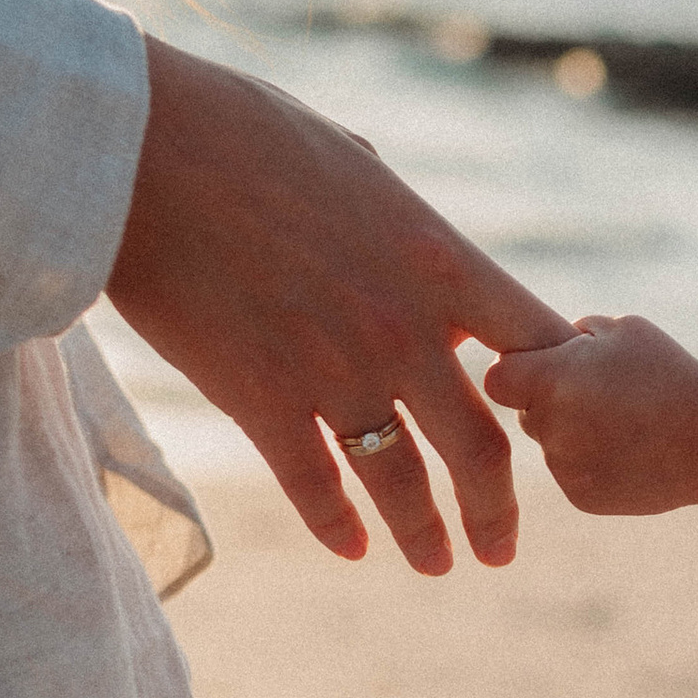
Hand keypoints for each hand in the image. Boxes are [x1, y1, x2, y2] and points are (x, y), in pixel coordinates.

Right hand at [108, 39, 571, 570]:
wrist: (142, 152)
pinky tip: (353, 548)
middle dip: (498, 510)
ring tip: (439, 563)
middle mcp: (404, 330)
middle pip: (482, 447)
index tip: (554, 427)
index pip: (535, 346)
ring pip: (403, 483)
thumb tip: (417, 241)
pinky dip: (339, 526)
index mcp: (441, 262)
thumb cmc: (240, 134)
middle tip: (502, 548)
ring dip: (426, 535)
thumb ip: (401, 218)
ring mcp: (336, 372)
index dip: (555, 394)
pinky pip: (317, 487)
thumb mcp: (356, 163)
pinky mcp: (263, 402)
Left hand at [483, 313, 697, 515]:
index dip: (520, 371)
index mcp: (550, 379)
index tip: (546, 369)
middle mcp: (547, 426)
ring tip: (628, 426)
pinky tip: (634, 453)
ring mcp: (563, 467)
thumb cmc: (673, 375)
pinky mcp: (582, 497)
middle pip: (526, 412)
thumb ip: (579, 331)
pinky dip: (595, 466)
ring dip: (575, 435)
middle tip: (601, 396)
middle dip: (552, 403)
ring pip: (552, 446)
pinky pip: (574, 475)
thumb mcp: (626, 329)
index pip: (499, 377)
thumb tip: (556, 341)